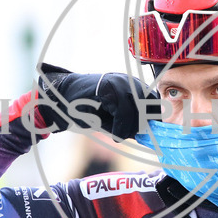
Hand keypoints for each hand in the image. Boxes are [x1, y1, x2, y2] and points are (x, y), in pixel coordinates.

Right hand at [36, 63, 155, 139]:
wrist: (63, 97)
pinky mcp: (107, 89)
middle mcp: (128, 81)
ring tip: (119, 136)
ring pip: (137, 109)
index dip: (153, 118)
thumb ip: (130, 123)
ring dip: (130, 128)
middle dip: (142, 126)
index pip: (154, 100)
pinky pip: (123, 111)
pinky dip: (121, 127)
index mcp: (132, 85)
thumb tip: (147, 135)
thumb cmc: (89, 108)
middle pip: (149, 105)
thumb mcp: (113, 117)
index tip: (148, 133)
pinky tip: (114, 135)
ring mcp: (118, 83)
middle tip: (128, 136)